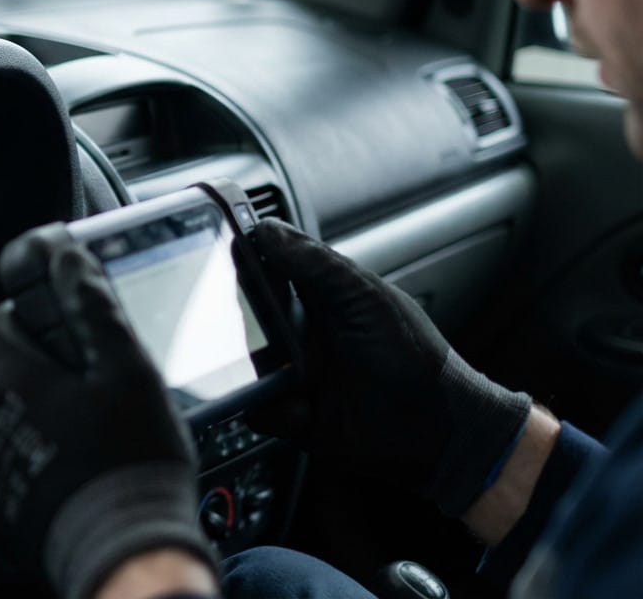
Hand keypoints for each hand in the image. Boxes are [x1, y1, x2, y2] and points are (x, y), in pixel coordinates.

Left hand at [0, 226, 217, 598]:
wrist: (127, 551)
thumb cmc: (130, 464)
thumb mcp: (127, 372)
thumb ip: (94, 312)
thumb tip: (69, 261)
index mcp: (19, 379)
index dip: (24, 310)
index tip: (54, 313)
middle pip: (8, 371)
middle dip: (43, 364)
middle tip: (91, 375)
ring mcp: (0, 462)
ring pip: (14, 416)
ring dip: (44, 411)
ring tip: (95, 425)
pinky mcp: (10, 500)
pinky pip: (20, 459)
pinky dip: (44, 453)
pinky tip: (84, 462)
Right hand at [252, 219, 531, 515]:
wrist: (436, 428)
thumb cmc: (414, 356)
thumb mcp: (365, 298)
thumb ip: (316, 264)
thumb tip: (267, 230)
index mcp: (319, 297)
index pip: (268, 271)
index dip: (244, 265)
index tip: (221, 260)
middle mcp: (302, 333)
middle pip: (247, 321)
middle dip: (242, 329)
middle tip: (256, 336)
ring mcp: (294, 374)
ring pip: (245, 367)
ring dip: (258, 374)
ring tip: (290, 380)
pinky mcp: (292, 414)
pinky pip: (258, 410)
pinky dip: (273, 411)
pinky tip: (303, 409)